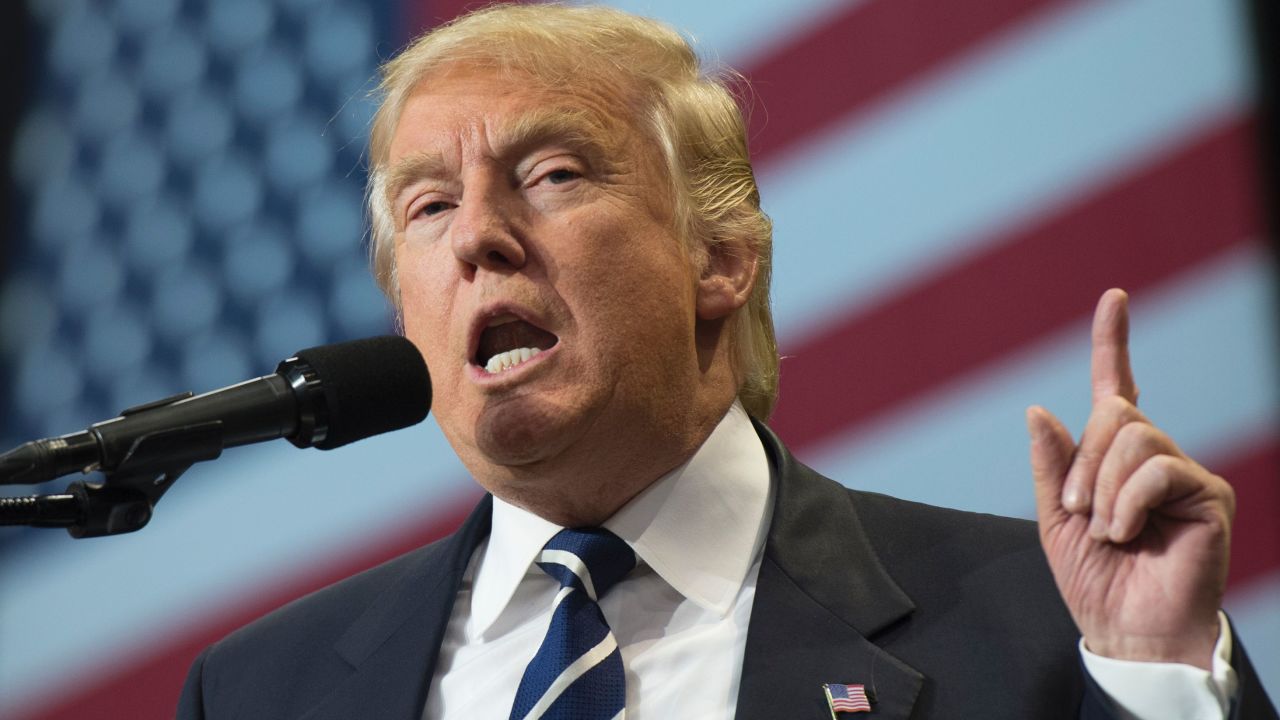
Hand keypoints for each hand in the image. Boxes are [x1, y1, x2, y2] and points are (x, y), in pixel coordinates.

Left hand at [1026, 289, 1234, 668]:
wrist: (1127, 630)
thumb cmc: (1095, 580)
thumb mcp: (1055, 519)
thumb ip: (1051, 466)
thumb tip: (1038, 408)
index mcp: (1115, 459)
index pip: (1118, 387)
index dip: (1113, 342)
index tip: (1113, 298)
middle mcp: (1154, 457)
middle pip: (1116, 414)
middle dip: (1084, 461)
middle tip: (1078, 511)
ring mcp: (1184, 474)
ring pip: (1135, 437)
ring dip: (1103, 486)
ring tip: (1107, 530)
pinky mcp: (1209, 496)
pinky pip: (1158, 469)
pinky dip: (1128, 500)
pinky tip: (1127, 531)